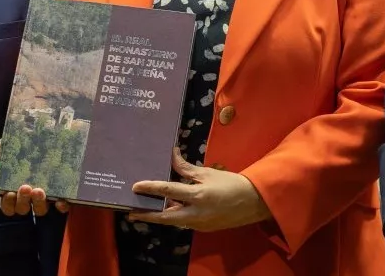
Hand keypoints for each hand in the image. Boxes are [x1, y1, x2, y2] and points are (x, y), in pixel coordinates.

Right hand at [0, 139, 67, 215]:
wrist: (38, 132)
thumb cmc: (16, 144)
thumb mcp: (1, 148)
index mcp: (11, 190)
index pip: (8, 206)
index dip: (8, 204)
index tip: (8, 192)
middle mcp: (27, 197)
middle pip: (23, 209)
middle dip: (23, 201)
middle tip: (25, 187)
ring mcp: (43, 196)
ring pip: (40, 210)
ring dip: (39, 204)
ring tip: (39, 191)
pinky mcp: (59, 192)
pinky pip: (61, 205)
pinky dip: (61, 206)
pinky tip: (60, 201)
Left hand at [126, 148, 270, 232]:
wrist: (253, 202)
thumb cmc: (230, 183)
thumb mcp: (207, 173)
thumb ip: (186, 168)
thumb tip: (171, 155)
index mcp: (198, 196)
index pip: (168, 191)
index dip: (151, 188)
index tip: (135, 186)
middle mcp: (196, 213)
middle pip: (165, 216)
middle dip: (147, 215)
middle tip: (131, 211)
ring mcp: (200, 224)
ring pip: (174, 221)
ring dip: (160, 216)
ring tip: (145, 210)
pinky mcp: (203, 228)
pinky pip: (184, 222)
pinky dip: (174, 216)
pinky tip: (167, 209)